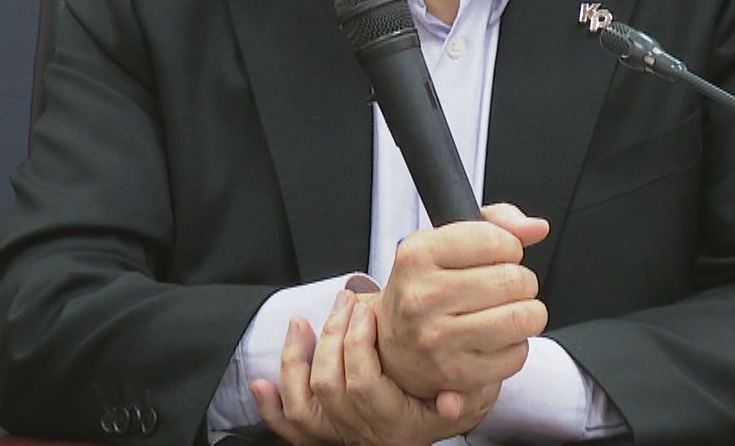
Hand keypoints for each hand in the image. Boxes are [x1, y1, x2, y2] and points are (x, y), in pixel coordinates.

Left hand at [252, 291, 496, 445]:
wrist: (429, 426)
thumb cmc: (449, 406)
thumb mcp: (473, 400)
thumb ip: (467, 395)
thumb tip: (454, 399)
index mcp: (396, 423)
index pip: (362, 384)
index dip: (357, 345)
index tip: (366, 312)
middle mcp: (363, 432)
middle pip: (329, 385)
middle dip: (332, 336)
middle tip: (345, 302)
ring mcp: (340, 434)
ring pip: (304, 405)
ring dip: (295, 360)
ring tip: (301, 324)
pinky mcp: (324, 435)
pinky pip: (289, 428)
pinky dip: (271, 407)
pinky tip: (261, 385)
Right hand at [371, 202, 549, 399]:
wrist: (390, 345)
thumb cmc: (425, 289)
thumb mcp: (445, 242)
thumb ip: (496, 223)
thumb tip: (536, 228)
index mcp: (418, 254)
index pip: (494, 240)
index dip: (509, 247)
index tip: (499, 256)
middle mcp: (422, 297)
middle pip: (514, 280)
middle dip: (522, 282)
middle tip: (504, 288)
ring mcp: (437, 339)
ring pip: (521, 318)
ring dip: (526, 314)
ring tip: (507, 311)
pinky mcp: (456, 374)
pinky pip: (516, 355)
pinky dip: (516, 346)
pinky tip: (495, 339)